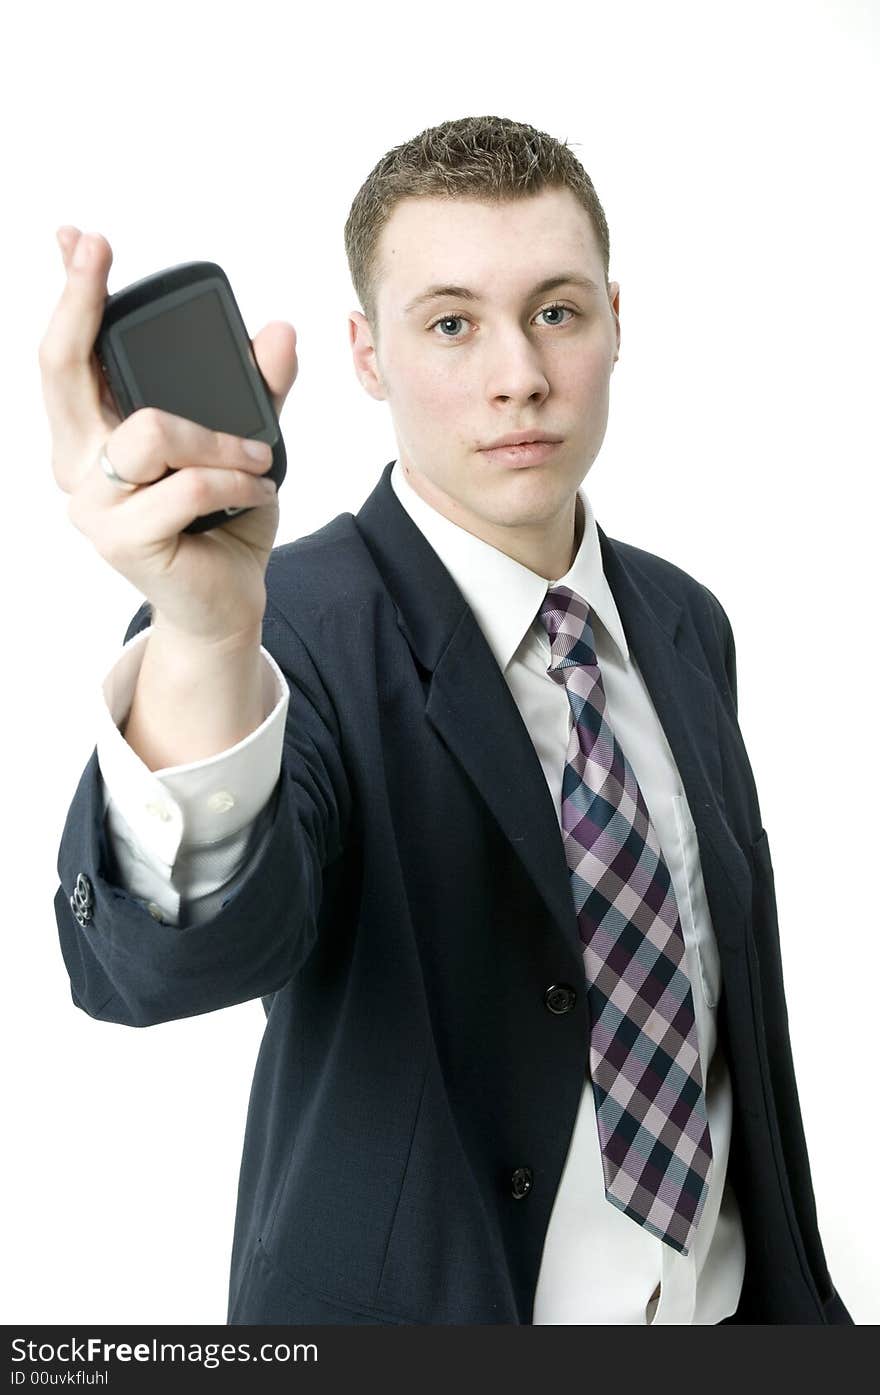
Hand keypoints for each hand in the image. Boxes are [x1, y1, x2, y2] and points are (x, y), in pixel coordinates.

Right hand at [39, 227, 298, 648]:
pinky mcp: (119, 537)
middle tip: (96, 251)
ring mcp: (91, 501)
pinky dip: (235, 480)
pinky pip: (186, 483)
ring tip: (255, 461)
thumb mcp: (242, 443)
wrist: (226, 601)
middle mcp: (79, 462)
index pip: (67, 354)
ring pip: (149, 430)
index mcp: (95, 433)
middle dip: (79, 301)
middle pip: (62, 366)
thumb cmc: (223, 521)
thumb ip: (257, 390)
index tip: (75, 237)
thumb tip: (277, 330)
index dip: (67, 293)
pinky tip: (257, 491)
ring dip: (217, 441)